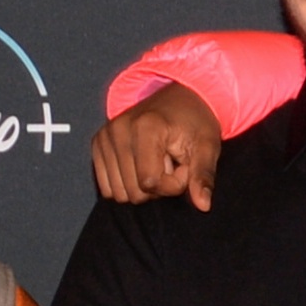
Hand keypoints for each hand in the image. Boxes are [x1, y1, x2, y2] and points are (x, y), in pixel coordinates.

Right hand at [92, 82, 224, 210]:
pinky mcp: (98, 143)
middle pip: (134, 192)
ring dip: (143, 186)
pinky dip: (127, 183)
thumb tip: (203, 206)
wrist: (178, 99)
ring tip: (157, 162)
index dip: (172, 184)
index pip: (149, 182)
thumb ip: (203, 176)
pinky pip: (108, 187)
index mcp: (146, 126)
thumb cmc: (195, 123)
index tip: (184, 165)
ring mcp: (105, 136)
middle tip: (171, 163)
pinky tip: (142, 163)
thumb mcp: (207, 147)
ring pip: (120, 194)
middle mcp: (119, 129)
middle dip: (158, 187)